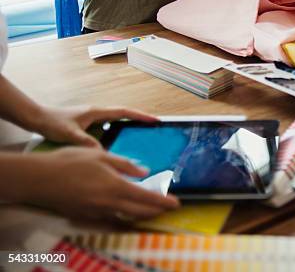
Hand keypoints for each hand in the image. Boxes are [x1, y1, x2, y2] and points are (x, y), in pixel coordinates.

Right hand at [22, 148, 179, 219]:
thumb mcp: (101, 155)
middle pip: (140, 212)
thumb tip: (144, 171)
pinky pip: (111, 219)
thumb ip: (125, 165)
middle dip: (157, 211)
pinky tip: (126, 211)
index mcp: (115, 187)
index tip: (176, 203)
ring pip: (126, 217)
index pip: (147, 198)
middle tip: (168, 207)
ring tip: (151, 209)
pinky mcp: (86, 216)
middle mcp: (108, 204)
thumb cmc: (69, 162)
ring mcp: (96, 212)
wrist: (38, 179)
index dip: (164, 202)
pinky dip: (123, 216)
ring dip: (141, 214)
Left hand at [34, 106, 157, 148]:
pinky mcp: (87, 123)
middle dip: (139, 119)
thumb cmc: (52, 123)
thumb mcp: (70, 134)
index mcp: (96, 112)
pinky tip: (117, 140)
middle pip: (123, 114)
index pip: (124, 112)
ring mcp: (92, 117)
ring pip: (116, 120)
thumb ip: (86, 143)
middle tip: (153, 126)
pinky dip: (117, 130)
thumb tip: (103, 153)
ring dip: (128, 124)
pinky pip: (108, 125)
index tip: (155, 120)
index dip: (140, 116)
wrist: (37, 118)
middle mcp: (97, 112)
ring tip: (140, 133)